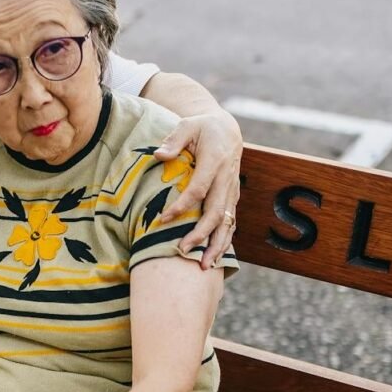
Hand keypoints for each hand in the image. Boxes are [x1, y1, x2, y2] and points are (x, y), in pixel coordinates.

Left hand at [154, 108, 241, 267]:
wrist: (228, 129)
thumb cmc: (203, 127)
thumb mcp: (188, 125)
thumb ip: (174, 140)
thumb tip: (159, 155)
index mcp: (215, 161)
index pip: (199, 188)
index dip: (183, 205)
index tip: (164, 219)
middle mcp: (227, 179)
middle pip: (215, 211)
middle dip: (201, 233)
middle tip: (182, 250)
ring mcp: (232, 191)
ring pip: (227, 223)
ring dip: (216, 245)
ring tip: (203, 266)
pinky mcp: (232, 199)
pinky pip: (230, 224)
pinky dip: (223, 242)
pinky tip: (214, 259)